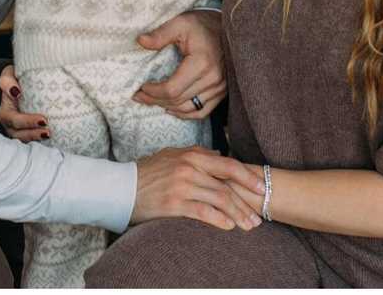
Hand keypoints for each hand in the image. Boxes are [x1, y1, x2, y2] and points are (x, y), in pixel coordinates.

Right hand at [0, 64, 48, 141]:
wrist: (26, 82)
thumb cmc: (16, 78)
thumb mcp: (8, 74)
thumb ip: (7, 81)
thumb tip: (15, 91)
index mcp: (5, 113)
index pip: (14, 120)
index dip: (27, 122)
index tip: (43, 119)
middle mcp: (11, 125)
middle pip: (20, 134)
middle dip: (34, 133)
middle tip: (49, 129)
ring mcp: (20, 132)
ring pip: (26, 141)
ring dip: (38, 139)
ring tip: (50, 134)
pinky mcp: (30, 134)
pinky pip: (34, 143)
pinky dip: (42, 143)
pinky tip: (53, 140)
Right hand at [131, 146, 263, 231]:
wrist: (121, 187)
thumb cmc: (148, 172)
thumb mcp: (172, 155)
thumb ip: (197, 154)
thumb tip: (219, 155)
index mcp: (191, 155)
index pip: (228, 165)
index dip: (248, 177)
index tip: (262, 188)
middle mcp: (189, 168)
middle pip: (227, 186)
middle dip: (246, 203)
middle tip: (259, 217)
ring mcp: (182, 186)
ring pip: (219, 200)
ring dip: (237, 215)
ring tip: (248, 226)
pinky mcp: (174, 204)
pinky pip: (203, 212)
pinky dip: (219, 220)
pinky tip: (229, 227)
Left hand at [133, 10, 224, 119]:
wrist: (227, 28)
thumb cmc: (202, 25)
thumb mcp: (180, 23)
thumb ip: (161, 34)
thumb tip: (141, 41)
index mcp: (202, 62)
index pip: (172, 88)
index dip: (153, 92)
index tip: (141, 87)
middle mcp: (214, 78)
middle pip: (178, 100)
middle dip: (155, 100)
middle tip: (139, 95)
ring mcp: (220, 87)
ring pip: (188, 108)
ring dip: (168, 107)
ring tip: (153, 100)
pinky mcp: (222, 92)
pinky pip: (202, 111)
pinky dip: (186, 113)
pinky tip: (173, 108)